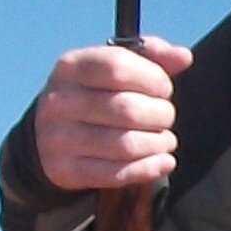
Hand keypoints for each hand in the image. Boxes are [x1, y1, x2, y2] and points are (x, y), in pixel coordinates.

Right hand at [33, 34, 193, 190]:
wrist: (48, 134)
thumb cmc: (95, 94)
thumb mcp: (114, 67)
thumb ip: (152, 56)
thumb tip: (183, 57)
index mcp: (71, 67)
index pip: (117, 67)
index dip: (152, 78)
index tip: (164, 88)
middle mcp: (59, 101)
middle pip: (126, 109)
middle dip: (160, 115)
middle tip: (166, 117)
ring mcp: (58, 138)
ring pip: (124, 145)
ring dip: (157, 144)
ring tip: (166, 140)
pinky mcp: (64, 170)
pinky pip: (116, 174)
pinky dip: (148, 168)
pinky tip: (164, 162)